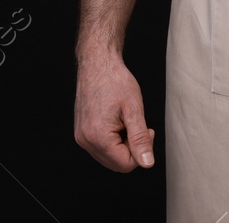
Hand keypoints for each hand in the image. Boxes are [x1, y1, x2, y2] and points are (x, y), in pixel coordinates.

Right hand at [74, 53, 156, 171]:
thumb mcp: (134, 110)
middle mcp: (86, 140)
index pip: (126, 165)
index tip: (146, 129)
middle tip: (136, 124)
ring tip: (124, 121)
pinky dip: (112, 140)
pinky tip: (115, 121)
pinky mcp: (81, 132)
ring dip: (122, 144)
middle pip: (117, 164)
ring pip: (109, 157)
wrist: (98, 64)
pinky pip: (101, 148)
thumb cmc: (116, 81)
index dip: (141, 150)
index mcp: (98, 137)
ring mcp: (81, 137)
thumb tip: (147, 163)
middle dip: (131, 148)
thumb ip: (140, 139)